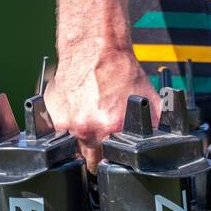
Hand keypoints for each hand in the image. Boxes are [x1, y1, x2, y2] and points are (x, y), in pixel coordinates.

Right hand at [43, 49, 161, 170]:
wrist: (96, 46)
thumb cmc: (121, 70)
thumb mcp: (150, 100)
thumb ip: (154, 127)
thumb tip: (160, 144)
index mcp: (108, 128)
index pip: (105, 163)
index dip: (110, 161)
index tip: (111, 156)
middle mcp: (84, 127)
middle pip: (86, 159)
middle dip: (95, 152)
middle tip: (102, 136)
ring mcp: (64, 120)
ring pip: (70, 145)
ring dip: (79, 138)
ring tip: (91, 120)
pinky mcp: (50, 111)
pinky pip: (57, 128)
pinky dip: (67, 123)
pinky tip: (79, 110)